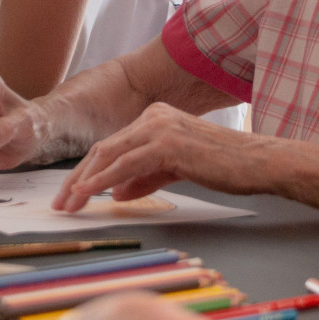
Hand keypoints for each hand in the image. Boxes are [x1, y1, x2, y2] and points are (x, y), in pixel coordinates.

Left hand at [52, 102, 255, 211]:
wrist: (258, 162)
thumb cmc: (223, 166)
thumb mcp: (175, 170)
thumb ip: (145, 178)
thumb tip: (116, 192)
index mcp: (154, 118)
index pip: (111, 146)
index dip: (87, 172)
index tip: (70, 195)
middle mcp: (153, 117)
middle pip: (103, 149)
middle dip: (77, 178)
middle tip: (60, 203)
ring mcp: (159, 127)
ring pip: (109, 155)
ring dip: (84, 181)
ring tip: (68, 202)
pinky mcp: (167, 143)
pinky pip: (126, 164)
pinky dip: (103, 179)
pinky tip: (89, 193)